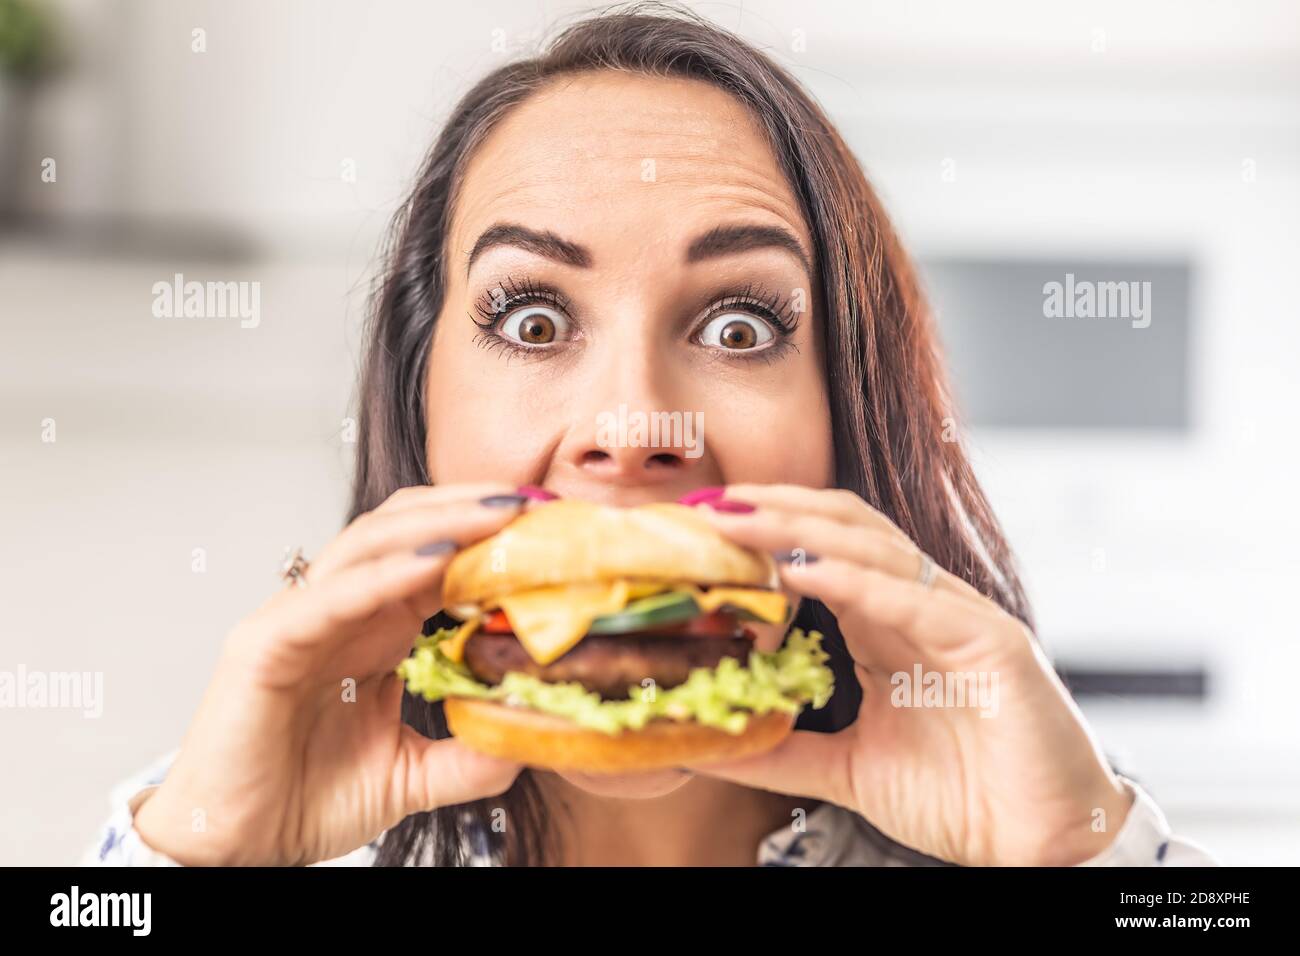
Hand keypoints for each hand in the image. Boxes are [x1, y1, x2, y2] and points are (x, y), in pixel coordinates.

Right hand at [134, 483, 529, 865]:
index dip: (490, 535)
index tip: (551, 525)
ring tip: (499, 514)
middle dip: (471, 507)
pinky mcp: (265, 643)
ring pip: (370, 543)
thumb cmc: (306, 797)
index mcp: (377, 627)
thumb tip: (528, 739)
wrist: (238, 848)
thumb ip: (468, 758)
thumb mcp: (411, 775)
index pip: (436, 555)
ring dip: (438, 522)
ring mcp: (300, 619)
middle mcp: (341, 610)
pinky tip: (435, 562)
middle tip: (534, 500)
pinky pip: (331, 596)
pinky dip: (383, 574)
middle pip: (406, 528)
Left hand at [687, 483, 1133, 865]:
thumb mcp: (845, 768)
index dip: (765, 530)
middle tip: (707, 503)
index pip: (822, 550)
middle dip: (775, 508)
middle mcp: (923, 607)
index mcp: (889, 624)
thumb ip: (779, 751)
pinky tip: (803, 569)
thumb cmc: (960, 796)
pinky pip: (918, 602)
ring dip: (801, 528)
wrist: (1040, 847)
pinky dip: (859, 581)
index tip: (698, 525)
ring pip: (876, 548)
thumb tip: (701, 745)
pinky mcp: (994, 644)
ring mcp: (960, 618)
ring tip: (739, 518)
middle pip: (844, 530)